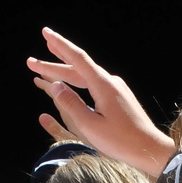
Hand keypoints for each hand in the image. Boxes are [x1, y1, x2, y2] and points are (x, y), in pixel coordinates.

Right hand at [27, 29, 173, 176]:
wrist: (150, 149)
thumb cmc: (121, 141)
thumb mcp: (90, 125)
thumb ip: (70, 103)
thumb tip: (55, 85)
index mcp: (103, 85)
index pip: (77, 59)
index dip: (60, 45)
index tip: (46, 33)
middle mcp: (111, 82)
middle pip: (77, 68)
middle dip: (53, 64)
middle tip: (31, 61)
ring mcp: (116, 89)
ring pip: (85, 77)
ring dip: (64, 73)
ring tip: (45, 68)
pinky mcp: (119, 98)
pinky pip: (93, 84)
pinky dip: (77, 82)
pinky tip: (70, 82)